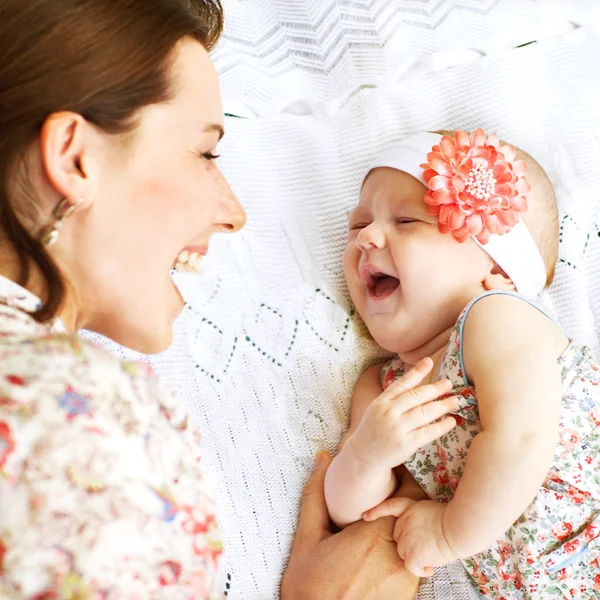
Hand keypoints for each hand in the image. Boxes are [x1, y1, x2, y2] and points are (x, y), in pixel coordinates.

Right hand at [281, 451, 419, 599]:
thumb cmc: (309, 587)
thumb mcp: (307, 538)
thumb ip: (316, 495)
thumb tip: (323, 458)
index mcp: (373, 536)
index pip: (408, 496)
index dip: (404, 482)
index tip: (394, 475)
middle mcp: (396, 557)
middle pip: (415, 518)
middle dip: (405, 506)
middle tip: (388, 497)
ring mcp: (404, 581)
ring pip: (416, 542)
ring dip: (405, 531)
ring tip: (382, 527)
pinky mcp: (406, 598)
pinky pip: (413, 566)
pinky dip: (402, 554)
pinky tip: (380, 556)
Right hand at [349, 358, 457, 471]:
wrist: (363, 456)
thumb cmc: (374, 429)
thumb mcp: (378, 409)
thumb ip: (394, 397)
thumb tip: (417, 381)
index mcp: (381, 402)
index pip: (401, 384)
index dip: (416, 372)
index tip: (429, 361)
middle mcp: (388, 413)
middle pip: (416, 397)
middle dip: (434, 389)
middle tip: (449, 383)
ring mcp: (397, 429)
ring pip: (424, 413)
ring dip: (442, 405)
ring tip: (456, 400)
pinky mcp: (405, 445)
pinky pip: (427, 432)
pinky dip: (441, 426)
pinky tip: (451, 421)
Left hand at [363, 497, 456, 577]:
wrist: (457, 527)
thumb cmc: (450, 518)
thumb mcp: (428, 508)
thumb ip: (416, 516)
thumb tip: (416, 528)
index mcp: (408, 508)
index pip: (389, 507)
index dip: (376, 511)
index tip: (365, 516)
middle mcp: (403, 522)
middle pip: (397, 536)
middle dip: (408, 541)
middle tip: (427, 543)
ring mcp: (406, 539)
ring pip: (403, 552)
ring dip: (415, 555)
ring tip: (432, 551)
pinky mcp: (412, 554)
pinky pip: (411, 566)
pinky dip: (420, 570)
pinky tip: (430, 567)